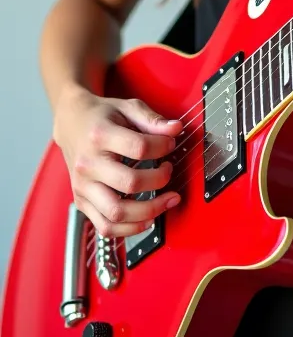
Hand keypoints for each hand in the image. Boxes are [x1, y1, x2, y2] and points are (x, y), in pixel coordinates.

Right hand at [53, 85, 182, 237]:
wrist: (72, 122)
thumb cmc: (101, 116)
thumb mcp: (128, 108)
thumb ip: (152, 119)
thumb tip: (175, 129)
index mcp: (100, 136)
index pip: (138, 148)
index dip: (162, 147)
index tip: (170, 144)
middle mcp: (88, 164)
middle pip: (129, 183)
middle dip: (159, 180)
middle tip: (169, 170)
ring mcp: (83, 186)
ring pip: (117, 212)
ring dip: (149, 211)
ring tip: (167, 200)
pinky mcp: (82, 202)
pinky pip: (105, 227)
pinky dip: (130, 228)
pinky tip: (148, 218)